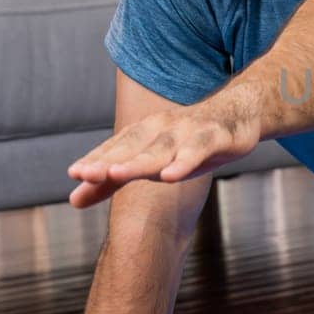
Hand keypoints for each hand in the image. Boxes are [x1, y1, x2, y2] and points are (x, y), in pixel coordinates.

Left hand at [68, 101, 260, 206]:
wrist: (240, 113)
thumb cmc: (190, 142)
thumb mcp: (151, 163)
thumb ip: (112, 182)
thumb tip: (73, 200)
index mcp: (145, 133)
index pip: (115, 147)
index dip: (95, 160)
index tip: (74, 175)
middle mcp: (163, 128)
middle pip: (132, 147)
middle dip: (108, 161)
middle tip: (84, 175)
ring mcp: (189, 131)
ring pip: (161, 149)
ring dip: (139, 161)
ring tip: (116, 174)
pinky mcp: (216, 137)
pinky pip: (198, 150)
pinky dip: (184, 162)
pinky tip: (170, 176)